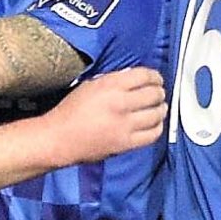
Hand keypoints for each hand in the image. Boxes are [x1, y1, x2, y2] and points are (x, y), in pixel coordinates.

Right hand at [40, 66, 166, 164]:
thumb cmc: (71, 111)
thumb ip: (114, 81)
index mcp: (110, 85)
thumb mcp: (91, 85)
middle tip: (158, 93)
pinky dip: (157, 127)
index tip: (156, 79)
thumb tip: (135, 79)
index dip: (155, 76)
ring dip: (161, 109)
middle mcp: (120, 103)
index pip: (144, 75)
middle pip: (154, 94)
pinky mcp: (126, 143)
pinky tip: (154, 124)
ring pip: (156, 114)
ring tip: (160, 107)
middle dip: (159, 92)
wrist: (59, 139)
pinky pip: (152, 134)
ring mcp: (125, 125)